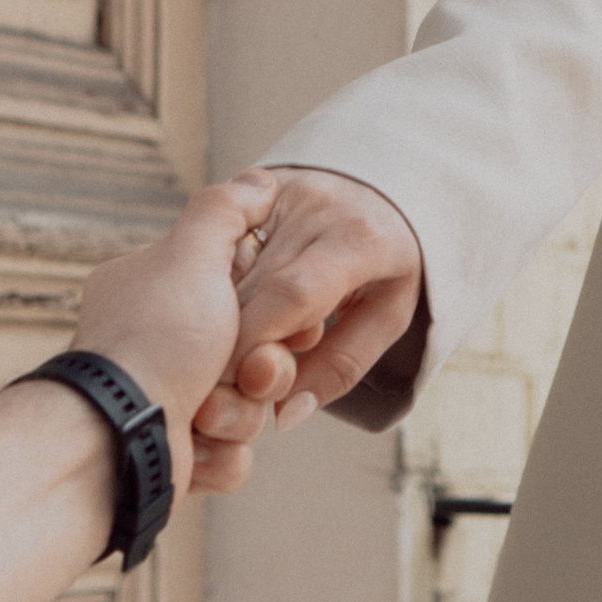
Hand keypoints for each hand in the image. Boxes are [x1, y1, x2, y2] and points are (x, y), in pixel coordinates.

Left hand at [70, 171, 299, 496]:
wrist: (119, 436)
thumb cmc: (153, 342)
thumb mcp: (190, 256)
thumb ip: (224, 212)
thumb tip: (257, 180)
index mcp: (157, 291)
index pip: (240, 288)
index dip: (271, 307)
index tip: (283, 317)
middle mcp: (159, 344)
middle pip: (253, 353)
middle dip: (259, 371)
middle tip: (248, 371)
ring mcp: (167, 399)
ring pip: (248, 406)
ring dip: (239, 414)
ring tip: (204, 413)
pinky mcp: (178, 451)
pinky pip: (232, 454)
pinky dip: (221, 455)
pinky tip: (195, 444)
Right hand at [230, 166, 425, 425]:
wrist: (387, 184)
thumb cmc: (390, 262)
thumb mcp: (388, 315)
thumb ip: (341, 366)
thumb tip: (284, 416)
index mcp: (359, 239)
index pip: (295, 294)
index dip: (260, 342)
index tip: (242, 385)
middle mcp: (315, 206)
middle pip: (253, 283)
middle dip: (229, 342)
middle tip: (221, 385)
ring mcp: (277, 190)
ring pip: (225, 265)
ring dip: (213, 318)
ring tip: (214, 353)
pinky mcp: (248, 186)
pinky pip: (217, 244)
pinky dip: (210, 286)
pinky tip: (211, 312)